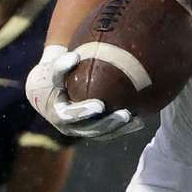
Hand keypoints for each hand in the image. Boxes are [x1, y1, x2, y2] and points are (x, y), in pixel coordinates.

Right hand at [25, 44, 143, 140]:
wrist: (52, 91)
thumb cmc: (56, 77)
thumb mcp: (54, 70)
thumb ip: (62, 65)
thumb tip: (75, 56)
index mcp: (58, 114)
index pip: (70, 116)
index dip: (85, 112)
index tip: (100, 105)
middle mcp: (70, 127)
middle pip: (90, 129)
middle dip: (108, 123)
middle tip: (125, 114)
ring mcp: (82, 131)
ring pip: (102, 134)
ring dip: (120, 129)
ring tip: (136, 120)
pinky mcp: (93, 131)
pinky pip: (109, 132)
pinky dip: (123, 129)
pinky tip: (139, 121)